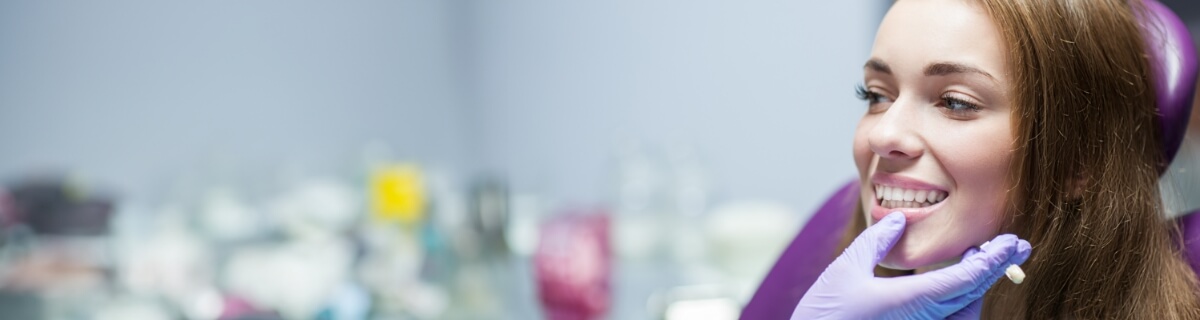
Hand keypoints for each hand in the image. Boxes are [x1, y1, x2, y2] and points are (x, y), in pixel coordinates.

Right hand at [792, 211, 1031, 319]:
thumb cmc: (824, 315)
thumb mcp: (845, 270)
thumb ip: (876, 242)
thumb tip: (900, 220)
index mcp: (910, 301)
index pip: (965, 280)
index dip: (991, 260)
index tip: (1011, 242)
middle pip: (972, 295)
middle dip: (995, 267)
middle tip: (1014, 245)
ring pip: (964, 311)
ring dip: (979, 285)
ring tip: (986, 260)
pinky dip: (960, 302)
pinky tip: (958, 286)